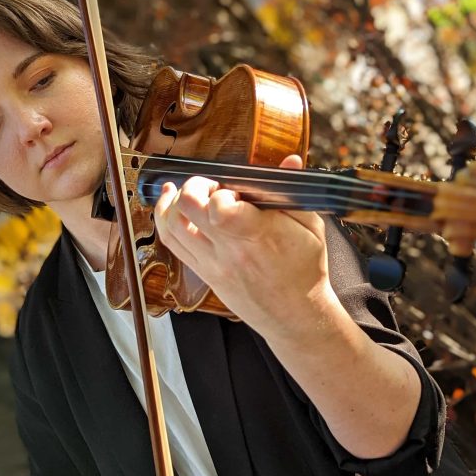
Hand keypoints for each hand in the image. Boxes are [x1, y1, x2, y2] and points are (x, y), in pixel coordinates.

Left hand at [153, 155, 340, 340]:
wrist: (294, 316)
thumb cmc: (305, 271)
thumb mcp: (310, 227)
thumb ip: (293, 191)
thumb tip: (289, 159)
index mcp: (259, 236)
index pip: (220, 210)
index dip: (220, 193)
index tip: (234, 191)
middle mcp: (230, 252)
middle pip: (188, 210)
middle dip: (195, 186)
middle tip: (213, 186)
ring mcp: (213, 264)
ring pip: (172, 226)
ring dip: (173, 200)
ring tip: (185, 189)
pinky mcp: (204, 273)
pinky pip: (172, 243)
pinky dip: (165, 218)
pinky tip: (171, 202)